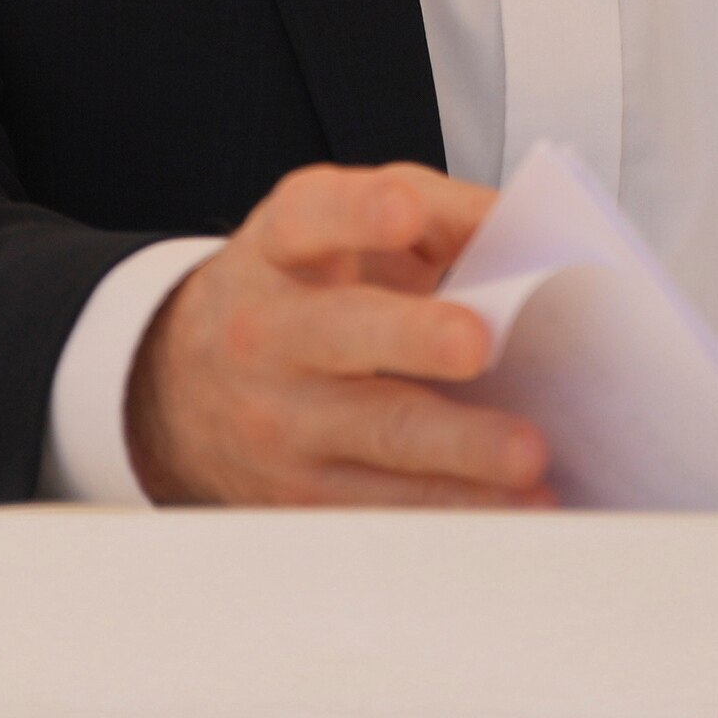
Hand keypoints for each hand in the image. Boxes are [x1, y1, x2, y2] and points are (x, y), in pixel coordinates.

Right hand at [126, 161, 548, 506]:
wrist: (185, 390)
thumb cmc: (298, 295)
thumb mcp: (336, 233)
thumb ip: (433, 215)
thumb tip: (531, 232)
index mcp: (283, 250)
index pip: (309, 218)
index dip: (355, 212)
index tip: (404, 208)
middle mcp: (271, 332)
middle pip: (342, 332)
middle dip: (413, 337)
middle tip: (477, 342)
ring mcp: (285, 420)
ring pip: (378, 435)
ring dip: (461, 449)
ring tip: (530, 453)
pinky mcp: (307, 495)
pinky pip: (391, 508)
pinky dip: (460, 509)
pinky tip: (519, 507)